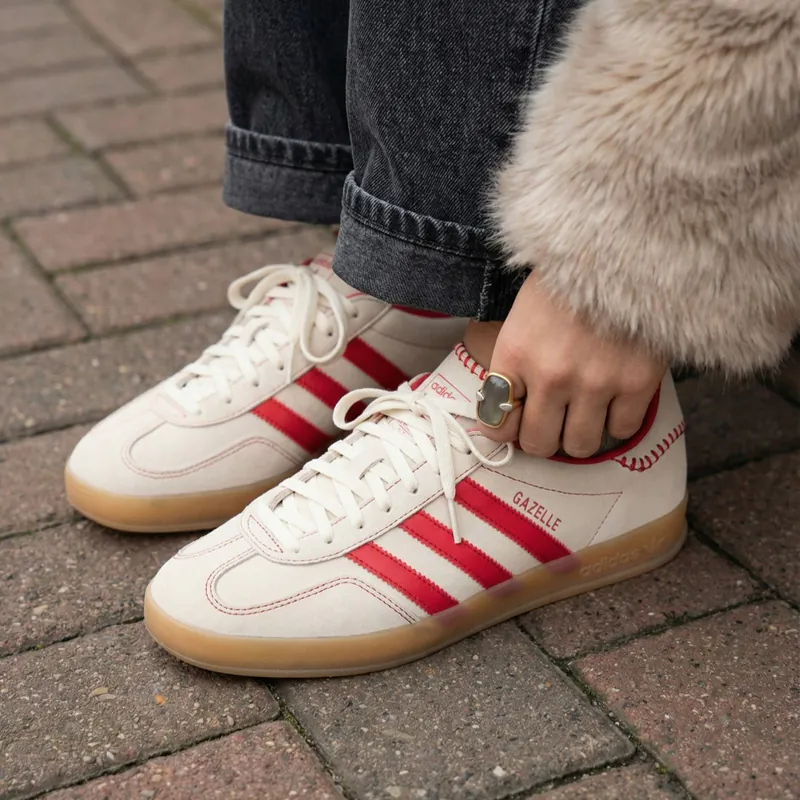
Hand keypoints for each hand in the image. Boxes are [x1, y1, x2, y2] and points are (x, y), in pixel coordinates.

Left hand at [477, 273, 666, 457]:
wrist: (622, 245)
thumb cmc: (568, 277)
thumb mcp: (522, 314)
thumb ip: (515, 362)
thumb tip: (507, 405)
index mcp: (515, 356)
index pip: (496, 423)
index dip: (505, 430)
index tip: (515, 424)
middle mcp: (551, 377)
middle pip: (539, 444)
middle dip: (542, 438)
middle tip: (552, 422)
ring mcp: (595, 383)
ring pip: (580, 446)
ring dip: (579, 435)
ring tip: (583, 414)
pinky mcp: (637, 384)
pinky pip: (622, 431)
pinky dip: (617, 421)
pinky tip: (614, 401)